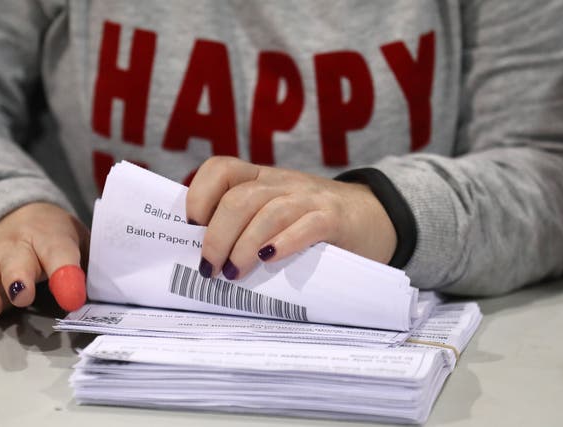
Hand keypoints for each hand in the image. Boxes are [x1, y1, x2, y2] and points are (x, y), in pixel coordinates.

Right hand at [0, 202, 89, 324]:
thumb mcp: (79, 240)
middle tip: (23, 297)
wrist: (17, 214)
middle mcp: (17, 246)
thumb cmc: (55, 235)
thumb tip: (108, 292)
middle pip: (16, 262)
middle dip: (18, 279)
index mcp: (50, 235)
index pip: (59, 252)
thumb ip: (91, 264)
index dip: (66, 275)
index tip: (73, 298)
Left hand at [185, 156, 396, 279]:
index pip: (222, 169)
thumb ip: (245, 223)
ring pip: (268, 212)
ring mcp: (309, 198)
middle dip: (217, 236)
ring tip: (233, 273)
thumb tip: (202, 256)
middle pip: (239, 199)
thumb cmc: (310, 222)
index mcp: (260, 179)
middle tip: (210, 268)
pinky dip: (285, 242)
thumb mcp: (275, 212)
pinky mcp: (333, 219)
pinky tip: (270, 259)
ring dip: (244, 245)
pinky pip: (307, 225)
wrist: (372, 216)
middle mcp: (281, 183)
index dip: (199, 193)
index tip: (191, 225)